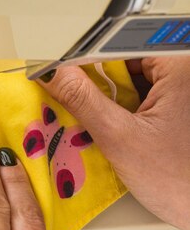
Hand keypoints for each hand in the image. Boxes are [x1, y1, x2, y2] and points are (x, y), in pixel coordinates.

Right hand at [38, 57, 189, 229]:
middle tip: (96, 116)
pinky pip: (143, 96)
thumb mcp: (119, 138)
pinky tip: (124, 133)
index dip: (86, 64)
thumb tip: (54, 74)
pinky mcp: (181, 107)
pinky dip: (125, 111)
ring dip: (112, 101)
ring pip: (132, 80)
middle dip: (101, 87)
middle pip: (125, 63)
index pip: (117, 47)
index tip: (63, 79)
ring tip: (116, 130)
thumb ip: (83, 100)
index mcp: (181, 67)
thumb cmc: (182, 182)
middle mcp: (186, 73)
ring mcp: (185, 90)